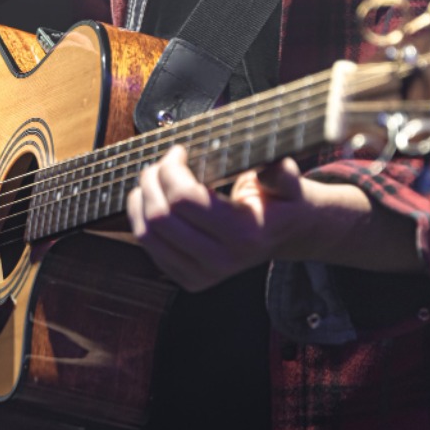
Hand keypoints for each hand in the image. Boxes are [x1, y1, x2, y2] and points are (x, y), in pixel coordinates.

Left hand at [126, 145, 311, 291]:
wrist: (287, 235)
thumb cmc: (281, 201)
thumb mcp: (289, 184)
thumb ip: (283, 175)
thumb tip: (272, 170)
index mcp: (244, 234)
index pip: (184, 199)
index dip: (171, 169)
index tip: (179, 151)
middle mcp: (221, 260)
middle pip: (160, 217)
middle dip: (152, 180)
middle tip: (161, 163)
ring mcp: (203, 274)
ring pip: (147, 234)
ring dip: (141, 199)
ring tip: (152, 179)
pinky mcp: (188, 279)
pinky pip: (148, 246)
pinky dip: (140, 217)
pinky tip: (152, 199)